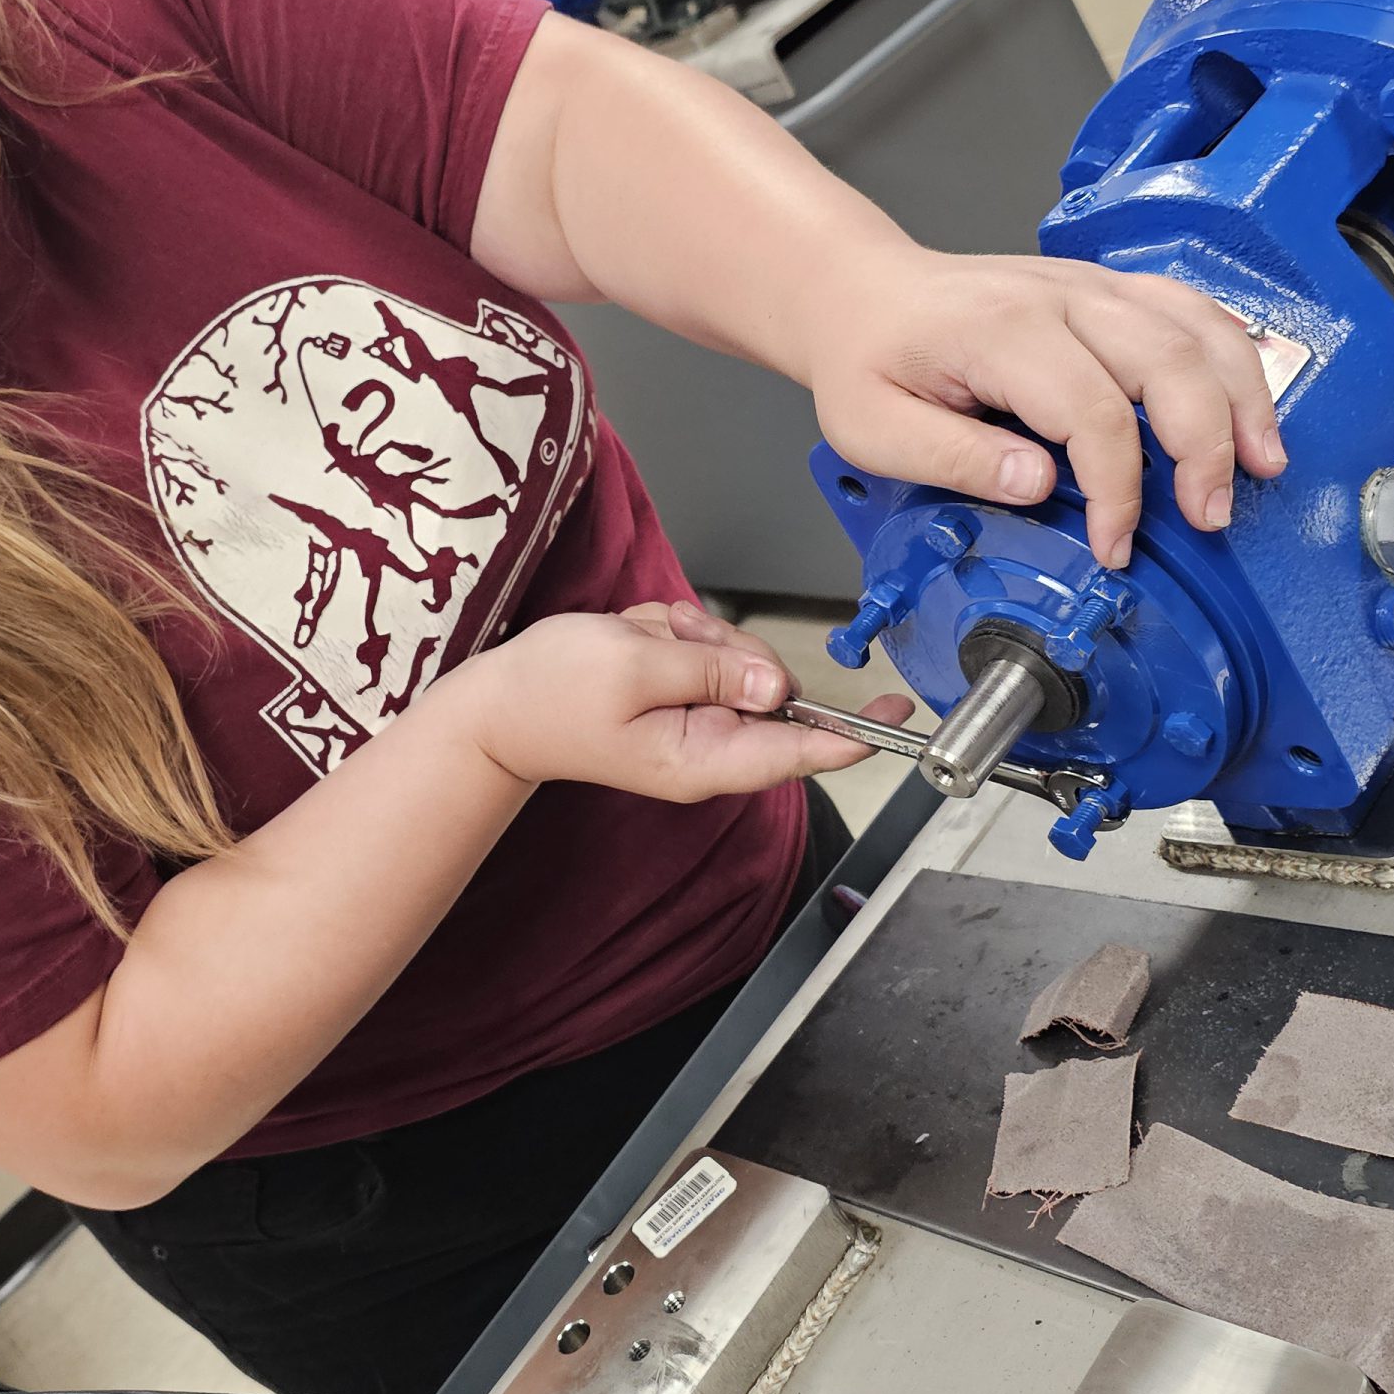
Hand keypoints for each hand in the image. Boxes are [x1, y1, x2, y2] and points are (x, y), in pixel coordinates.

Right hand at [456, 603, 912, 800]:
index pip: (802, 749)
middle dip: (726, 646)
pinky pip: (704, 648)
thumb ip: (715, 671)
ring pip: (737, 657)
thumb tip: (779, 684)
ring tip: (638, 646)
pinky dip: (670, 635)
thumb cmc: (551, 695)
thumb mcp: (635, 668)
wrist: (494, 708)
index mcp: (706, 757)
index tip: (898, 712)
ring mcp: (695, 721)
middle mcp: (711, 746)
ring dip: (690, 637)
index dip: (855, 730)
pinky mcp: (681, 696)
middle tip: (669, 645)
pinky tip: (635, 645)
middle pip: (771, 685)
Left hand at [806, 252, 1286, 567]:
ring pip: (1196, 327)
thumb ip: (956, 457)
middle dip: (1206, 447)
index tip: (1115, 546)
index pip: (1094, 414)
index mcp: (1002, 332)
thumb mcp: (875, 427)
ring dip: (1241, 397)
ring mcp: (1090, 285)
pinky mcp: (1108, 288)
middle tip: (1211, 516)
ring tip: (1263, 464)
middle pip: (1168, 362)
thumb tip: (1038, 483)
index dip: (1119, 492)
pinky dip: (1233, 353)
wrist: (863, 292)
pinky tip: (1249, 403)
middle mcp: (1060, 297)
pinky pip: (1192, 307)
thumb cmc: (870, 357)